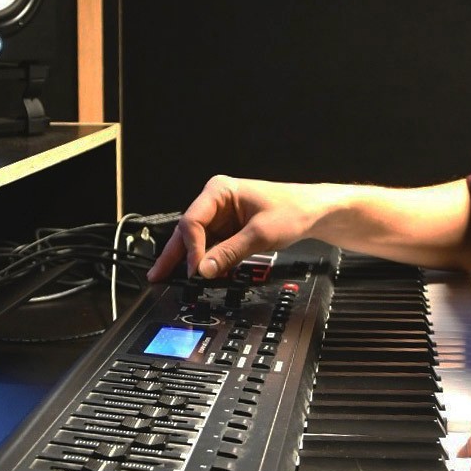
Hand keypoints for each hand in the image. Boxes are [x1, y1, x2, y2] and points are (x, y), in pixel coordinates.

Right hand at [147, 174, 326, 280]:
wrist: (313, 212)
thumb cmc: (292, 211)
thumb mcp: (260, 234)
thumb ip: (230, 253)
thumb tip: (204, 270)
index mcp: (219, 190)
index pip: (192, 221)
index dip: (191, 248)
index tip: (196, 271)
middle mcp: (215, 201)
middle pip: (188, 231)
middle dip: (174, 255)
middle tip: (157, 276)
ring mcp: (221, 216)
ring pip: (196, 242)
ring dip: (188, 261)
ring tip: (169, 280)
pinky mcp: (229, 230)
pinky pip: (211, 247)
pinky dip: (206, 262)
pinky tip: (197, 277)